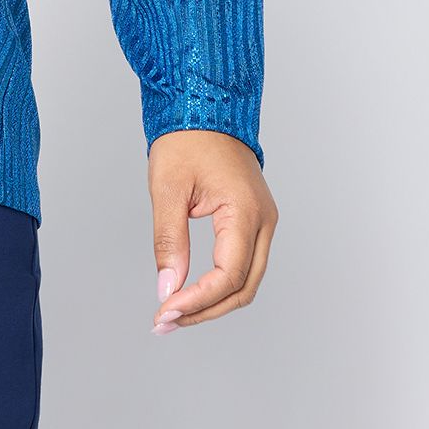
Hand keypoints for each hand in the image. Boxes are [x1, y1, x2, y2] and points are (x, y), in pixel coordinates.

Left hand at [147, 130, 275, 332]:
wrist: (206, 106)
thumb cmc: (186, 138)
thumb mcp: (168, 188)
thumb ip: (169, 240)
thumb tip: (167, 288)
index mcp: (245, 211)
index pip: (228, 275)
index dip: (197, 301)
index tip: (165, 311)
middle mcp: (264, 221)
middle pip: (242, 288)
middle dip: (204, 310)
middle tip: (164, 322)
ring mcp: (263, 222)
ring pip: (246, 281)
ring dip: (212, 302)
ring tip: (173, 314)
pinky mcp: (255, 221)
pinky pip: (243, 265)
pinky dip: (219, 285)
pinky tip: (190, 293)